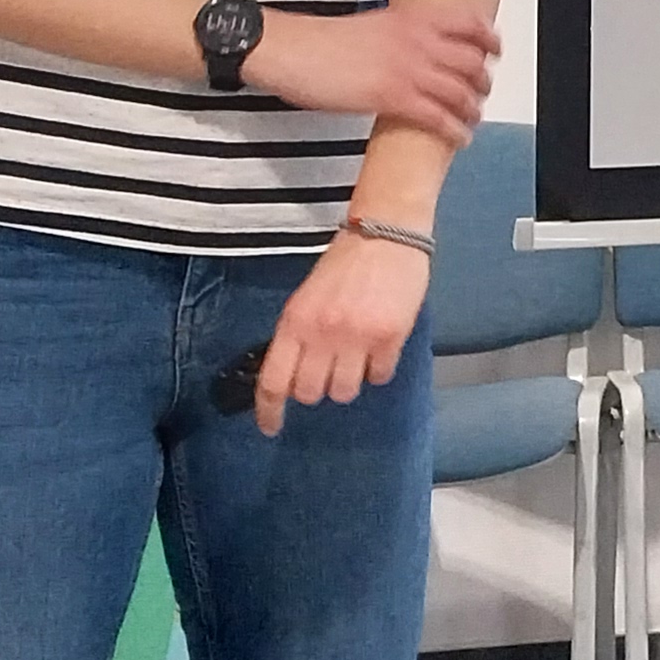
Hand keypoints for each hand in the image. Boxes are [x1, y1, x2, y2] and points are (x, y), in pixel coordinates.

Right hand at [244, 5, 496, 141]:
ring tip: (472, 120)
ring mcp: (407, 69)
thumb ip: (403, 33)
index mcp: (412, 18)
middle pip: (472, 62)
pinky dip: (455, 130)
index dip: (490, 40)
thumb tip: (419, 48)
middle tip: (482, 94)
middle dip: (484, 82)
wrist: (292, 49)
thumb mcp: (373, 24)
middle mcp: (417, 40)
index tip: (496, 51)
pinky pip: (438, 117)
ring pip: (461, 92)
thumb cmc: (323, 41)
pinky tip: (458, 138)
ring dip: (473, 110)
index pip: (469, 22)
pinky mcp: (392, 97)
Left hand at [254, 231, 429, 434]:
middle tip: (326, 371)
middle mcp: (323, 334)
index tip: (270, 428)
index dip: (269, 411)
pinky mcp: (390, 337)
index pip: (274, 380)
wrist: (386, 232)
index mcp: (295, 321)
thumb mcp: (307, 297)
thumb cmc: (344, 263)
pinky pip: (379, 377)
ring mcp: (358, 338)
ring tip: (355, 358)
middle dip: (316, 389)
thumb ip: (299, 334)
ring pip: (344, 392)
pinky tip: (378, 350)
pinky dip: (377, 370)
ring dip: (348, 381)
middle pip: (310, 393)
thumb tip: (294, 375)